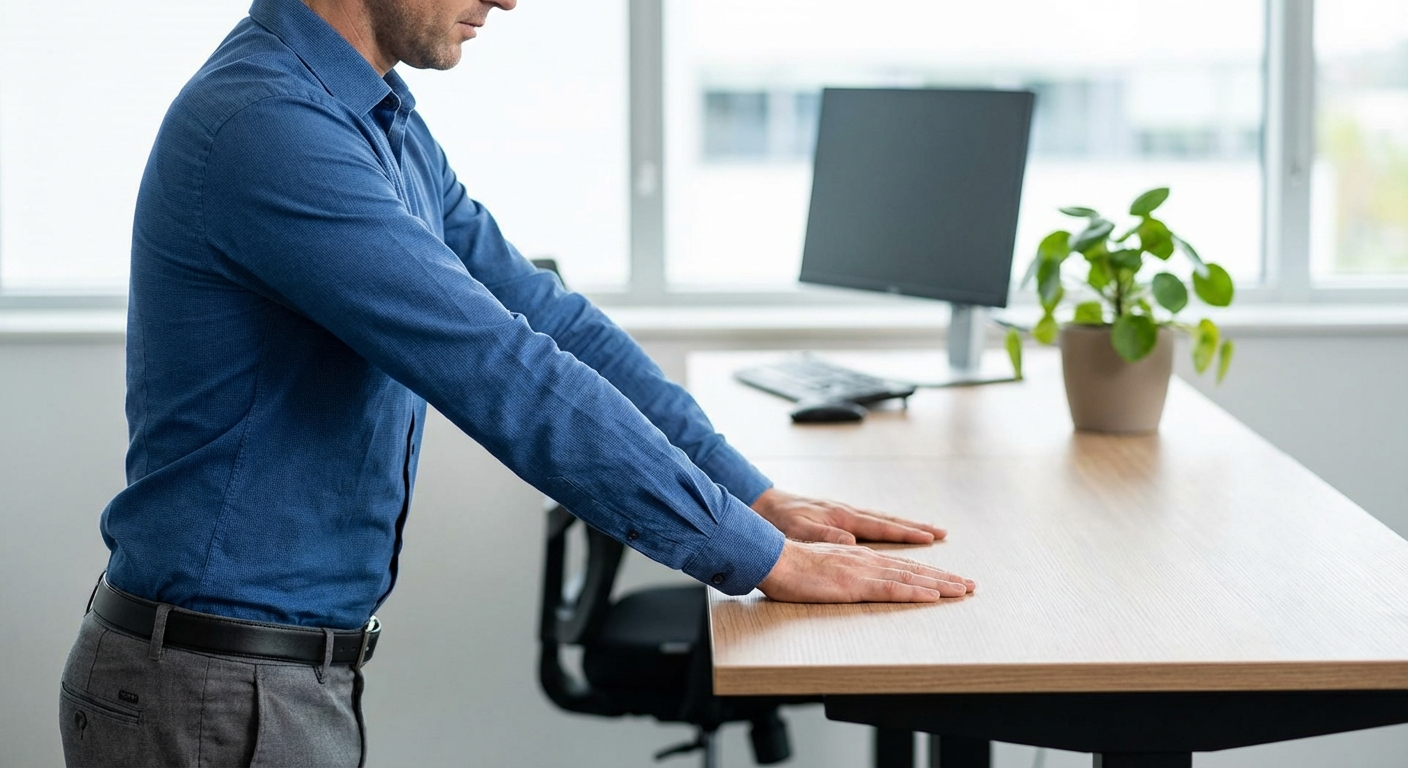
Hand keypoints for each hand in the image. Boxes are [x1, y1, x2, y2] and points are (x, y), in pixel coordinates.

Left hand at [750, 488, 947, 544]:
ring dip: (909, 528)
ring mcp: (846, 516)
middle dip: (919, 530)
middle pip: (891, 523)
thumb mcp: (797, 529)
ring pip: (885, 523)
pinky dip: (892, 529)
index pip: (882, 528)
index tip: (931, 538)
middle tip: (944, 534)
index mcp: (843, 518)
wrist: (764, 507)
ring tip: (933, 533)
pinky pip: (873, 525)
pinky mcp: (840, 520)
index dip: (907, 534)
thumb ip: (824, 536)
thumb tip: (852, 543)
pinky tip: (900, 533)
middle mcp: (849, 515)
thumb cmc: (780, 520)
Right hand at [757, 540, 974, 602]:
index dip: (928, 571)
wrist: (772, 557)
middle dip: (945, 577)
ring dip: (940, 584)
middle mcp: (867, 560)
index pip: (902, 565)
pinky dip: (915, 591)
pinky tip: (934, 596)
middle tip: (971, 585)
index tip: (950, 578)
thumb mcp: (821, 565)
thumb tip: (855, 574)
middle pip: (914, 568)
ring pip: (910, 577)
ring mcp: (863, 571)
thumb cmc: (789, 565)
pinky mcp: (855, 584)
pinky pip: (891, 588)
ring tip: (964, 590)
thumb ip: (841, 569)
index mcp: (859, 557)